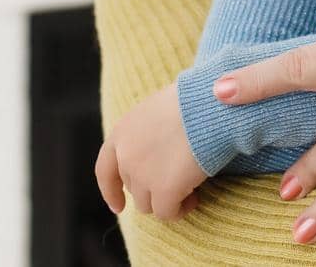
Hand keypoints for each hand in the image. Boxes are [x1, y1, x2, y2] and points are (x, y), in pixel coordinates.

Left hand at [94, 82, 205, 220]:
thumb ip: (148, 134)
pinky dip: (180, 210)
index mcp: (122, 133)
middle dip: (153, 189)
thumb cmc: (193, 101)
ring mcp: (143, 175)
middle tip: (177, 181)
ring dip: (166, 201)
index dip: (111, 191)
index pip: (105, 171)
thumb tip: (156, 151)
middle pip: (134, 188)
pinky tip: (195, 197)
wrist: (209, 105)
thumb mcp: (158, 111)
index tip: (118, 207)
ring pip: (148, 205)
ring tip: (189, 190)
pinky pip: (167, 213)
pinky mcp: (165, 190)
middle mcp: (126, 156)